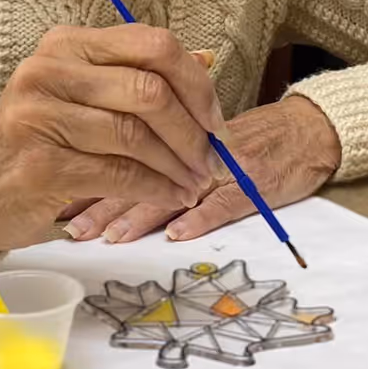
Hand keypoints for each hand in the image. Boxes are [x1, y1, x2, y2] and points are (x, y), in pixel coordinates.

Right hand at [0, 25, 227, 252]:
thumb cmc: (42, 139)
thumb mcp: (84, 93)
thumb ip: (137, 74)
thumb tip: (205, 61)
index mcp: (68, 43)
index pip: (153, 45)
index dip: (196, 85)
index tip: (215, 122)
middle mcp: (49, 70)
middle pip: (149, 90)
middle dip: (194, 131)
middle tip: (213, 160)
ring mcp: (40, 116)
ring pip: (136, 135)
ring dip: (179, 165)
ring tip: (195, 182)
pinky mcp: (42, 164)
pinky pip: (119, 174)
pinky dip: (157, 188)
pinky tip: (172, 195)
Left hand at [62, 94, 341, 246]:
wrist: (305, 132)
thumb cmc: (246, 137)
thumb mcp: (197, 135)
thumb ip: (155, 146)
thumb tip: (99, 167)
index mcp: (174, 132)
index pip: (123, 149)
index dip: (90, 174)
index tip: (62, 197)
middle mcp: (192, 147)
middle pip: (141, 170)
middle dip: (103, 201)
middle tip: (73, 226)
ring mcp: (223, 167)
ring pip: (174, 188)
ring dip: (140, 213)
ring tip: (111, 236)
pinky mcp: (254, 184)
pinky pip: (224, 202)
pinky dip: (199, 218)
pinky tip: (175, 234)